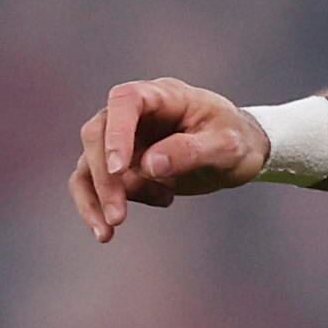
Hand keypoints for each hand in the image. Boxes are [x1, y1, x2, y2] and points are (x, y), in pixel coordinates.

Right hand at [67, 79, 270, 240]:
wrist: (239, 153)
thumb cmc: (236, 140)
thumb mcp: (227, 146)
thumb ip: (191, 151)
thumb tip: (149, 165)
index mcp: (162, 96)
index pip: (125, 101)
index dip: (116, 132)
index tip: (118, 169)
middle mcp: (135, 114)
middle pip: (97, 134)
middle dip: (104, 177)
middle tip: (118, 217)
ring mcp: (123, 139)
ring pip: (88, 163)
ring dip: (94, 197)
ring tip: (109, 232)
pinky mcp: (121, 167)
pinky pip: (93, 184)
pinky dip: (95, 207)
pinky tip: (113, 230)